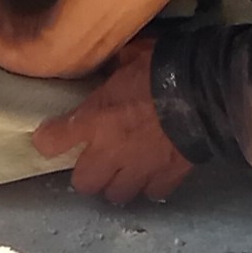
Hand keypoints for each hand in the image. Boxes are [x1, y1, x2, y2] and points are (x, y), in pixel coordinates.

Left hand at [34, 41, 193, 206]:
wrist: (203, 92)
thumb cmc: (162, 69)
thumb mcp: (129, 57)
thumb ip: (113, 66)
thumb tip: (110, 60)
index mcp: (95, 119)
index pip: (53, 142)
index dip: (48, 140)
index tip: (51, 137)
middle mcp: (110, 151)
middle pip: (83, 183)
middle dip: (87, 174)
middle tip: (94, 160)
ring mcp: (139, 168)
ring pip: (116, 195)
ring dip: (117, 184)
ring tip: (123, 171)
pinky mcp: (166, 177)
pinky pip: (152, 192)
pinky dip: (151, 185)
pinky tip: (153, 173)